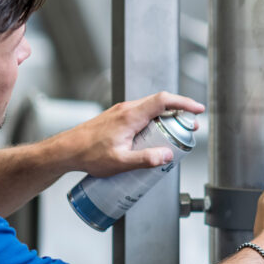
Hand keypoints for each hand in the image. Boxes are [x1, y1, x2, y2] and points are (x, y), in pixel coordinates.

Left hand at [61, 92, 204, 176]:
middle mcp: (126, 109)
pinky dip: (154, 120)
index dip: (184, 103)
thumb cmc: (88, 155)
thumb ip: (145, 159)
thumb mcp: (120, 162)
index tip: (197, 110)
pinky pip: (141, 113)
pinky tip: (154, 136)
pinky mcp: (117, 118)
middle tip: (190, 127)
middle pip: (160, 103)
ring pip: (150, 108)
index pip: (163, 101)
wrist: (66, 151)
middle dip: (180, 112)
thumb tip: (167, 156)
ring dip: (166, 116)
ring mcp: (121, 112)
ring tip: (175, 134)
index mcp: (130, 116)